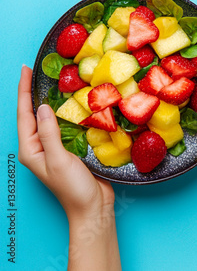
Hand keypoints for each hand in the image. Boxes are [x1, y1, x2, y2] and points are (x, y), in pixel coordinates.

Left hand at [17, 65, 120, 270]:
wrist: (93, 207)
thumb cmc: (73, 188)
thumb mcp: (58, 159)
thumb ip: (49, 133)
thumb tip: (44, 107)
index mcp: (31, 149)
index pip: (25, 114)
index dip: (24, 90)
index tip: (26, 69)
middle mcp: (40, 146)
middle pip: (35, 113)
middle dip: (34, 92)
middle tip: (38, 70)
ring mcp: (56, 147)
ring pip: (52, 118)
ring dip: (53, 100)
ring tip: (56, 81)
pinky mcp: (72, 149)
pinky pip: (67, 126)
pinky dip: (69, 112)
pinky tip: (76, 103)